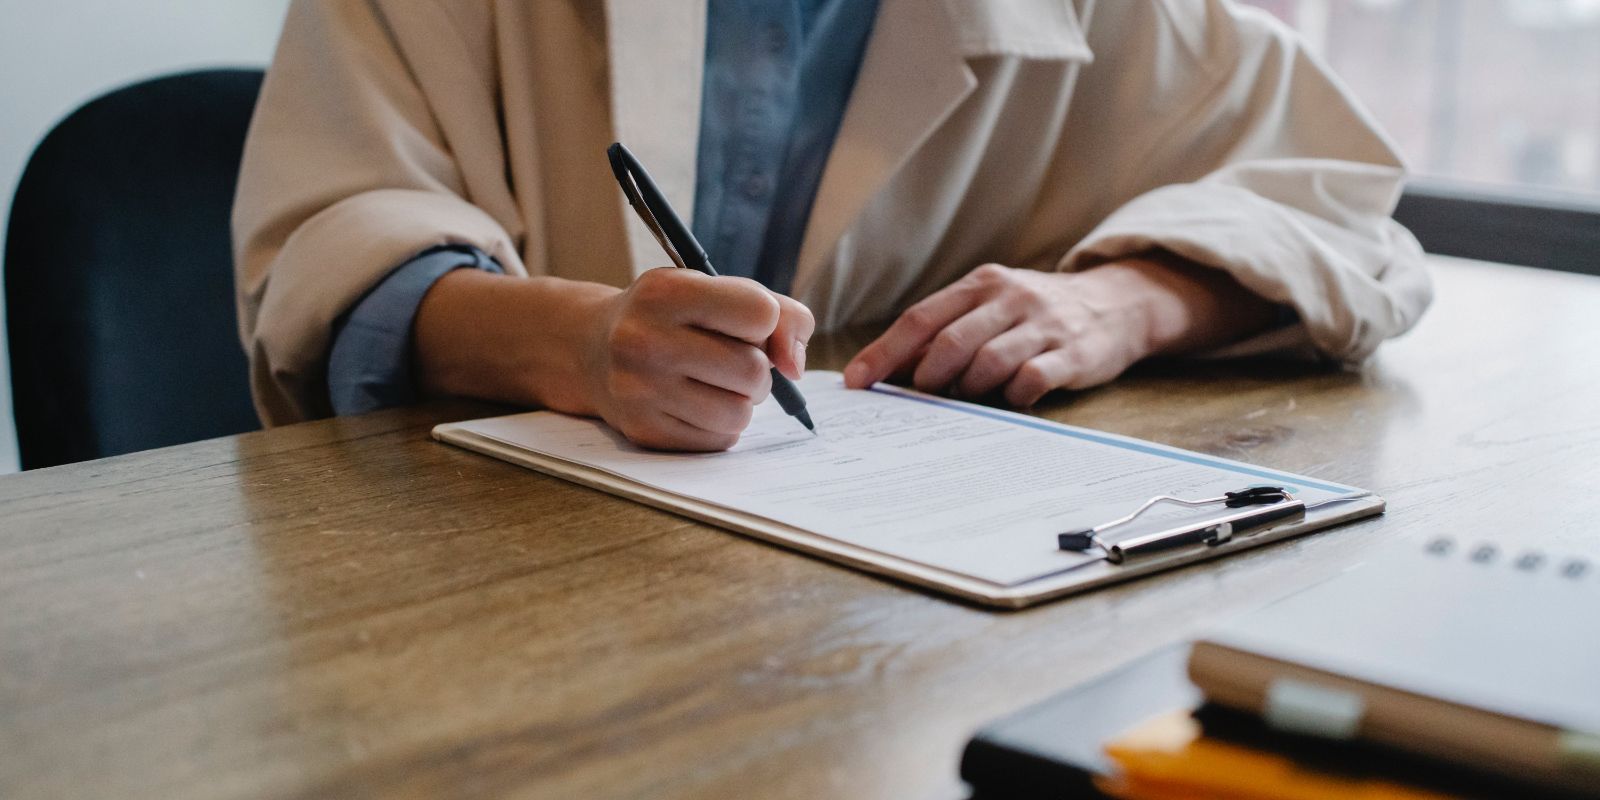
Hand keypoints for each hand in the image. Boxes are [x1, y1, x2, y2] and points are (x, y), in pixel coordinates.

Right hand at [414, 268, 812, 451]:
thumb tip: (795, 367)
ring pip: (739, 413)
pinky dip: (720, 425)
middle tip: (732, 361)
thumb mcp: (714, 291)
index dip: (765, 322)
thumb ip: (778, 313)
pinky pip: (718, 440)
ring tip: (716, 384)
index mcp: (666, 292)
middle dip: (757, 369)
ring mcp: (639, 390)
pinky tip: (695, 404)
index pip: (760, 313)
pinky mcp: (643, 430)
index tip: (744, 325)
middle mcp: (645, 339)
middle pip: (753, 371)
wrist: (590, 348)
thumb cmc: (670, 317)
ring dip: (741, 402)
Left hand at [842, 257, 1274, 405]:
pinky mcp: (1073, 353)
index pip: (921, 318)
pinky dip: (1012, 397)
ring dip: (966, 390)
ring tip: (965, 400)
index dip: (884, 352)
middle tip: (914, 400)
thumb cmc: (1036, 314)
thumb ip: (947, 330)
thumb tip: (887, 369)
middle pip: (950, 341)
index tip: (855, 382)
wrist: (1118, 304)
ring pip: (988, 362)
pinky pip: (1031, 380)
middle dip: (924, 378)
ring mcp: (1043, 325)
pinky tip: (1009, 402)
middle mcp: (1010, 298)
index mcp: (981, 285)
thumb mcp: (992, 306)